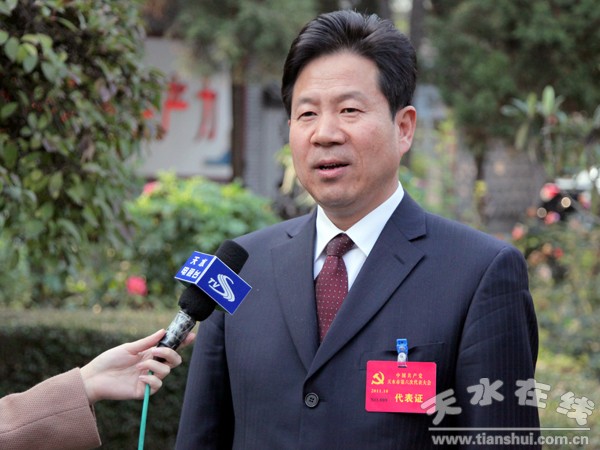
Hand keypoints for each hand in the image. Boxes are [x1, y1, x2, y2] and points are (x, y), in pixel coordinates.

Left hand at [80, 329, 195, 403]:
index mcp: (150, 354)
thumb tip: (163, 331)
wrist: (94, 377)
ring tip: (139, 365)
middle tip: (158, 350)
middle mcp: (152, 366)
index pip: (170, 348)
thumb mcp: (129, 347)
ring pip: (166, 371)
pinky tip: (139, 377)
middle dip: (171, 354)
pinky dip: (151, 379)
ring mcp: (149, 378)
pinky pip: (157, 385)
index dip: (182, 342)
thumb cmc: (109, 360)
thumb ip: (147, 341)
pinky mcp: (144, 391)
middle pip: (174, 361)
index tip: (191, 335)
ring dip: (154, 365)